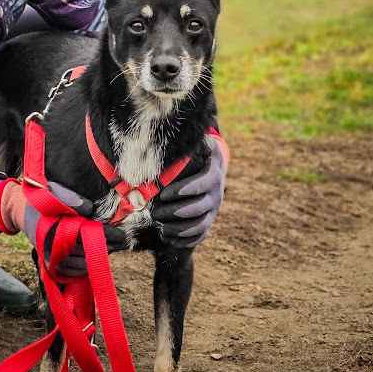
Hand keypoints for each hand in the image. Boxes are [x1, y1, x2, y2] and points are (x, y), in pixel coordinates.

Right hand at [0, 179, 126, 275]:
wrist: (21, 210)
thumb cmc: (40, 199)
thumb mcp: (54, 191)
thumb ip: (71, 199)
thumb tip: (90, 209)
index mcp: (55, 227)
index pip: (88, 234)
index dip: (107, 235)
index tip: (122, 235)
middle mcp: (52, 246)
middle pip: (87, 251)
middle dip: (106, 247)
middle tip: (122, 242)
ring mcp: (50, 257)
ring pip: (80, 265)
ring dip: (97, 258)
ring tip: (110, 248)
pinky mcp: (49, 263)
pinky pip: (70, 272)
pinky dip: (84, 268)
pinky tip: (94, 259)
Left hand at [149, 134, 228, 248]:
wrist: (210, 165)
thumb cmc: (195, 151)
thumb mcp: (196, 142)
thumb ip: (188, 140)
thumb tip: (174, 132)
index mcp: (214, 171)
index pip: (205, 182)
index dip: (186, 189)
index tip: (165, 193)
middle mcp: (217, 191)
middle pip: (202, 207)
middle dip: (178, 211)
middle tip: (156, 213)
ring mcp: (214, 208)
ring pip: (202, 224)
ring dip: (181, 229)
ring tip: (161, 228)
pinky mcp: (209, 219)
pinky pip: (201, 234)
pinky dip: (186, 239)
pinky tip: (169, 239)